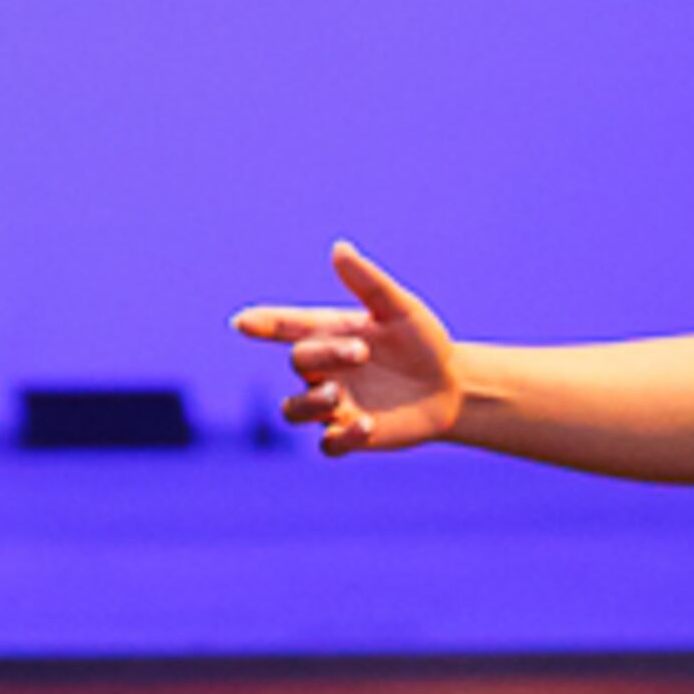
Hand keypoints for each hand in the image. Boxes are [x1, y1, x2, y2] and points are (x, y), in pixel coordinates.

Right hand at [231, 239, 461, 449]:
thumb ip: (368, 282)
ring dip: (310, 403)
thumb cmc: (422, 342)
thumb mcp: (400, 309)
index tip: (242, 322)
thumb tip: (339, 248)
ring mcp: (335, 404)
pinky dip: (340, 438)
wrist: (452, 386)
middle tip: (361, 352)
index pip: (286, 326)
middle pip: (299, 362)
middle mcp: (325, 369)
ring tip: (338, 394)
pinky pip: (328, 445)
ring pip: (293, 411)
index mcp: (329, 333)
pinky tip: (367, 425)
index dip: (262, 324)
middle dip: (322, 356)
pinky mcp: (351, 436)